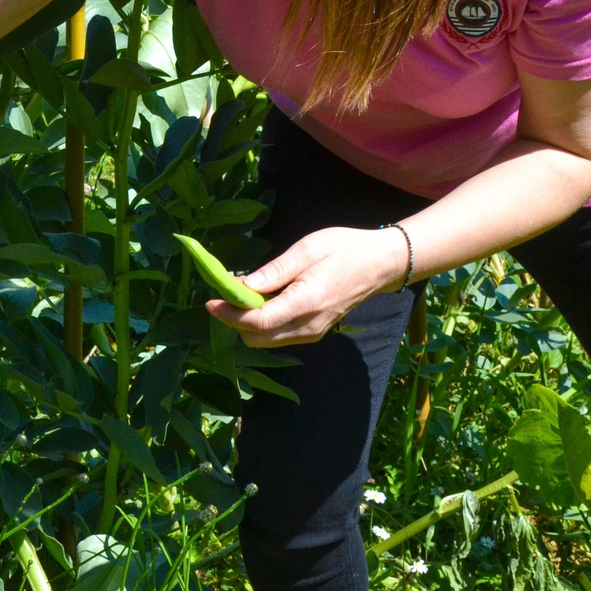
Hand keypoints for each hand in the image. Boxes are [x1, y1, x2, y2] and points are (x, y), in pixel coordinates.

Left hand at [208, 226, 409, 347]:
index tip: (210, 301)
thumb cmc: (344, 249)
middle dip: (235, 320)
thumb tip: (241, 286)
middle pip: (257, 338)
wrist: (380, 264)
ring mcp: (312, 333)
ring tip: (244, 295)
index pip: (258, 322)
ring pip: (266, 341)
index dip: (229, 315)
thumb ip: (274, 272)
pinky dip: (263, 324)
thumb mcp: (306, 249)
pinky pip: (279, 336)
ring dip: (248, 324)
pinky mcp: (314, 332)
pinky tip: (263, 300)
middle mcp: (308, 326)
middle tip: (228, 293)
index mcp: (306, 302)